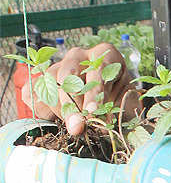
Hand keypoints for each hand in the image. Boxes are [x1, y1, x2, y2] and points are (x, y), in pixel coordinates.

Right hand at [21, 43, 141, 134]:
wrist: (108, 99)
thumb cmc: (120, 99)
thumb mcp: (127, 104)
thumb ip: (118, 112)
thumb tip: (102, 126)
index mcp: (103, 55)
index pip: (97, 70)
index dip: (94, 93)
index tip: (92, 112)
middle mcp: (78, 57)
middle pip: (67, 76)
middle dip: (72, 104)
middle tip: (77, 127)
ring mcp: (57, 66)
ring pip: (49, 86)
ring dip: (60, 111)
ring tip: (75, 127)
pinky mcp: (41, 81)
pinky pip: (32, 95)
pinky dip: (42, 111)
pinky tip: (57, 120)